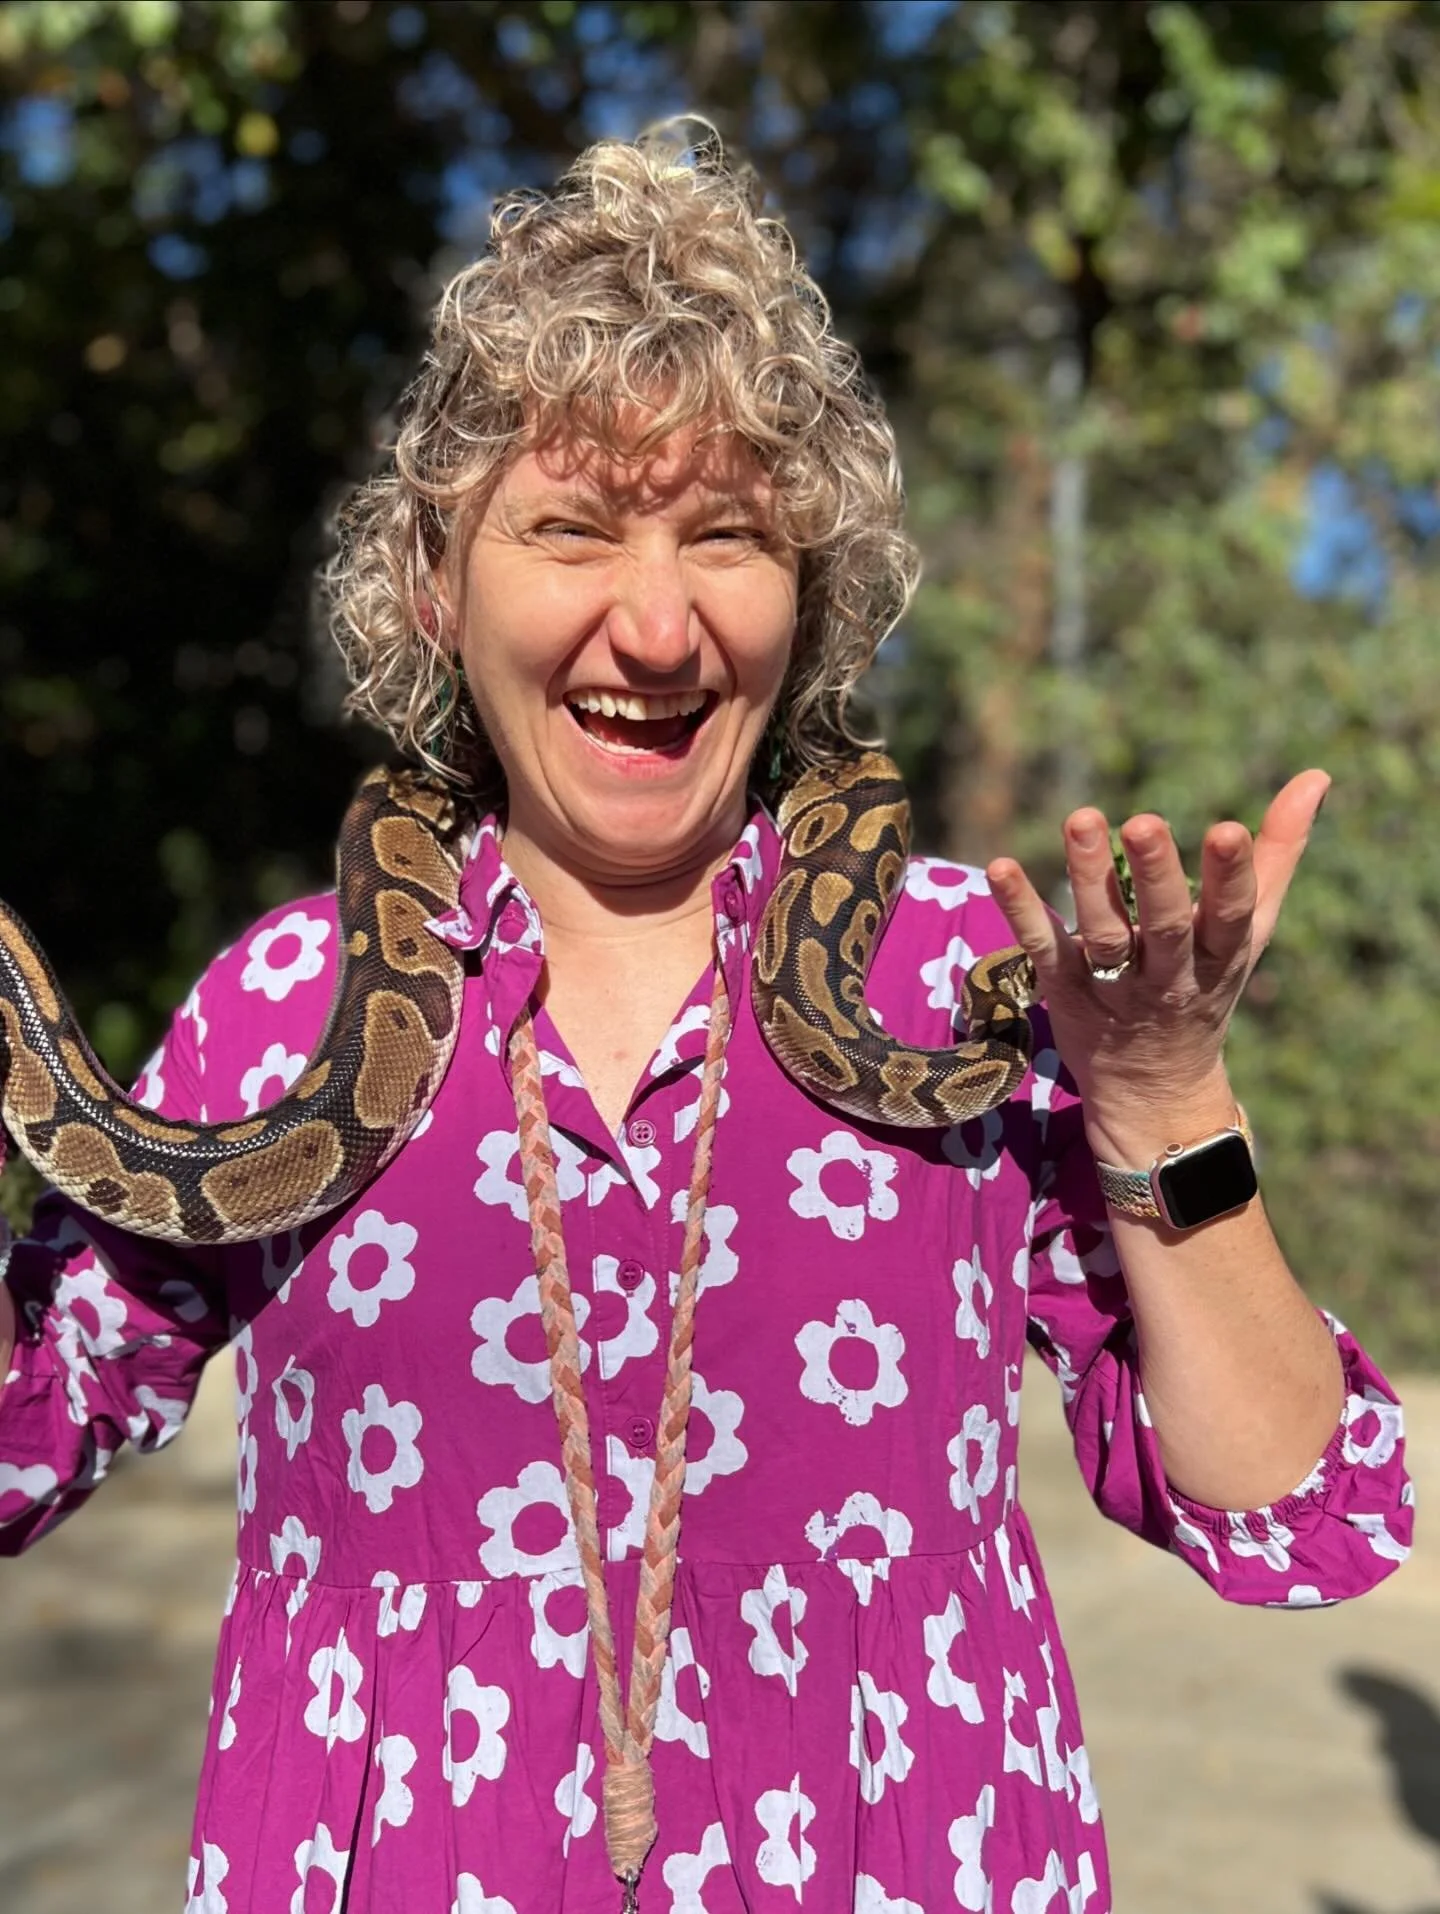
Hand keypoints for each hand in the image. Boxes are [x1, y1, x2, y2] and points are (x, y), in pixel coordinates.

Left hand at [984, 771, 1329, 1161]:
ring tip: (1080, 819)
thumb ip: (1278, 853)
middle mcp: (1169, 976)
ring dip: (1089, 879)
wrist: (1154, 1089)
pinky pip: (1043, 948)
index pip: (1230, 916)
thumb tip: (1316, 774)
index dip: (1232, 876)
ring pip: (1104, 936)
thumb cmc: (1206, 986)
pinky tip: (1001, 866)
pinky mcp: (1065, 991)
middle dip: (1156, 877)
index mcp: (1221, 957)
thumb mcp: (1249, 930)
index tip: (1228, 829)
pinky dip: (1022, 909)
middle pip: (1164, 927)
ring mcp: (1114, 987)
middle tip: (1143, 823)